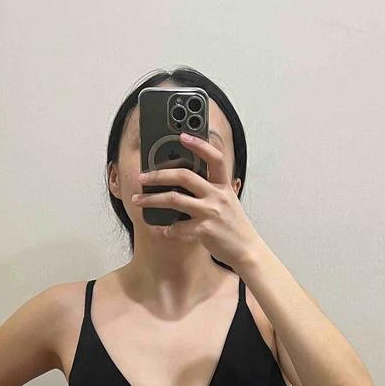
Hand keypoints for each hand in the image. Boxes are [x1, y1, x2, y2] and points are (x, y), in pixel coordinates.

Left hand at [129, 131, 261, 270]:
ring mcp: (211, 212)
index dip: (200, 145)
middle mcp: (217, 195)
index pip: (214, 158)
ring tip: (138, 200)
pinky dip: (168, 229)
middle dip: (159, 174)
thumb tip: (186, 180)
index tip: (183, 136)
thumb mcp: (228, 201)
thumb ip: (212, 189)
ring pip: (174, 199)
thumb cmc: (234, 226)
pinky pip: (178, 227)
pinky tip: (165, 230)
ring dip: (152, 199)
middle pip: (184, 176)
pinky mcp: (205, 230)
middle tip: (142, 176)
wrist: (246, 249)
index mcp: (223, 186)